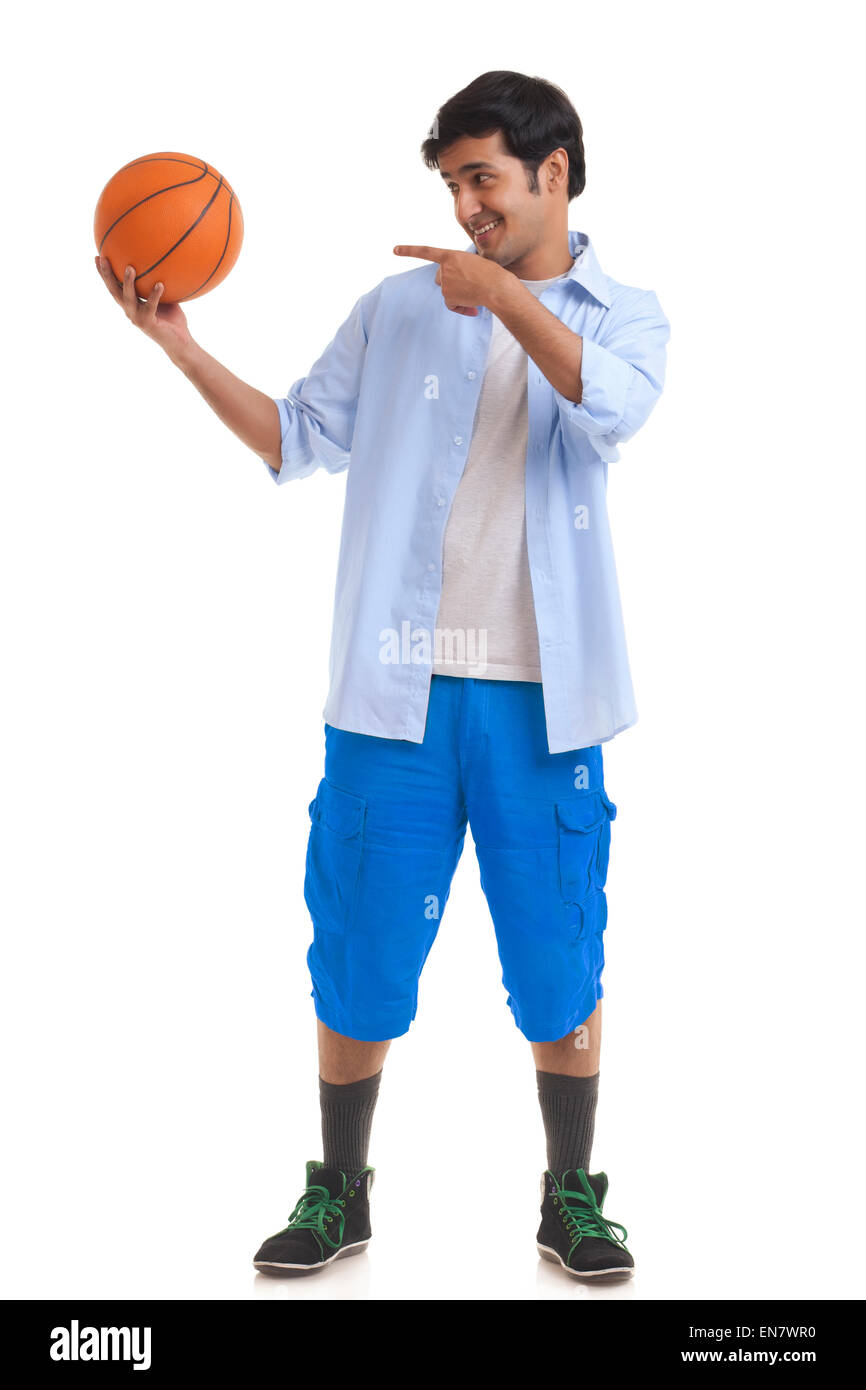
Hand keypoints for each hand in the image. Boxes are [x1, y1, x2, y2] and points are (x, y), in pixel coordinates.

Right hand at [94, 256, 193, 356]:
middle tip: (102, 258)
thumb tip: (163, 260)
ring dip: (127, 283)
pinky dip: (155, 295)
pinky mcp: (149, 324)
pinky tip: (160, 284)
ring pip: (128, 299)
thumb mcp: (166, 298)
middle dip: (107, 275)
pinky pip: (151, 306)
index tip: (97, 256)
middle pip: (114, 291)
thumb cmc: (173, 320)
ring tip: (129, 268)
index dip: (104, 273)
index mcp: (130, 304)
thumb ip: (158, 283)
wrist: (180, 343)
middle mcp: (130, 310)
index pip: (114, 286)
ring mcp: (137, 318)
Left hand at [392, 244, 507, 315]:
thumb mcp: (473, 263)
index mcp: (451, 255)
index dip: (409, 251)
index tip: (394, 250)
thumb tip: (452, 295)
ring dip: (458, 295)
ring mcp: (445, 282)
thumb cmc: (491, 274)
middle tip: (468, 283)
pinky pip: (451, 305)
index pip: (426, 252)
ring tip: (475, 292)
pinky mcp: (447, 296)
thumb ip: (459, 270)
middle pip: (439, 278)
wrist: (497, 286)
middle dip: (450, 282)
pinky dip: (461, 308)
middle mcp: (444, 268)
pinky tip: (473, 305)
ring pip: (447, 292)